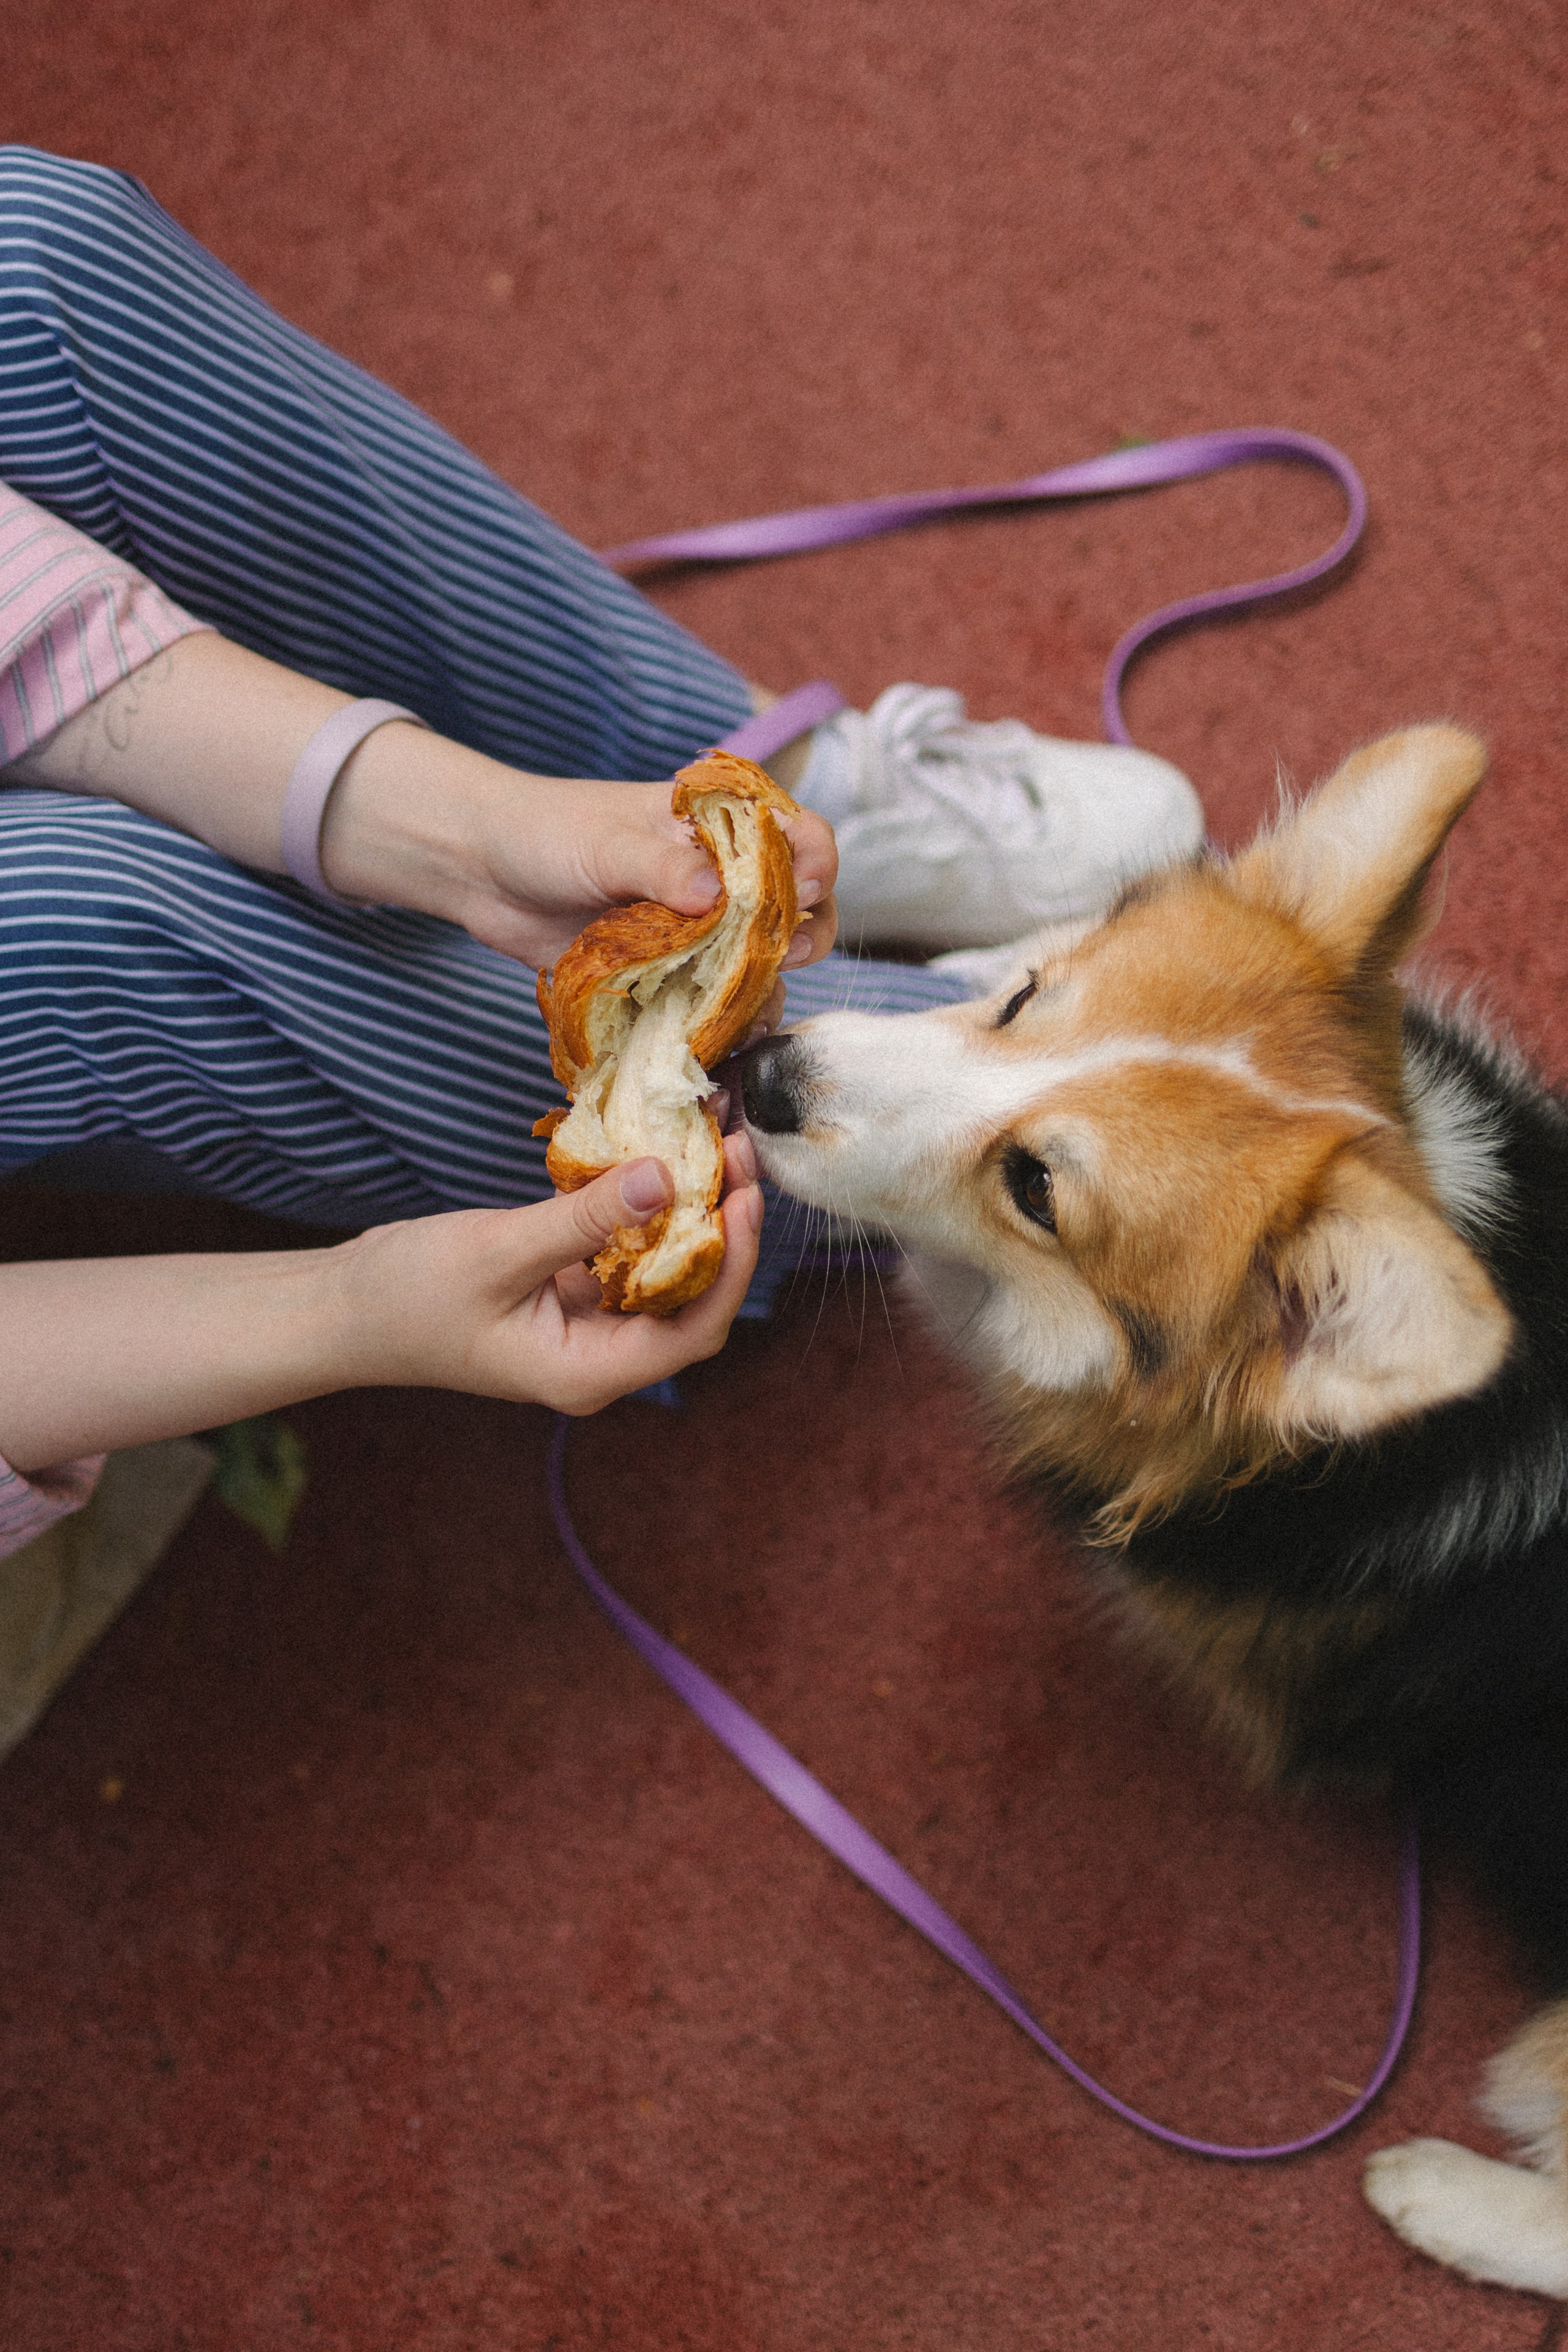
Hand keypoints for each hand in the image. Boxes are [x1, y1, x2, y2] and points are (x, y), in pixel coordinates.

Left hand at [328, 750, 840, 1005]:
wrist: (482, 872)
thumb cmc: (545, 833)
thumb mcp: (603, 842)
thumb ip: (661, 867)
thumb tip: (716, 897)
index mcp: (718, 825)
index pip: (799, 836)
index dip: (815, 864)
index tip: (802, 891)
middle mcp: (722, 879)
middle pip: (801, 909)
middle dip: (803, 935)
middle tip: (782, 954)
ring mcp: (700, 931)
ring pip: (764, 966)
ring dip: (764, 990)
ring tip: (745, 1010)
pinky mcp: (670, 975)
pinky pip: (716, 1004)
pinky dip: (723, 1023)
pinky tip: (716, 1038)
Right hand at [330, 1131, 764, 1414]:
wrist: (346, 1310)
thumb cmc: (407, 1296)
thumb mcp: (497, 1251)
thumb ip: (583, 1219)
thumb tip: (666, 1177)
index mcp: (588, 1372)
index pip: (696, 1329)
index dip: (734, 1261)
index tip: (745, 1191)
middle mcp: (602, 1359)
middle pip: (695, 1299)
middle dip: (725, 1228)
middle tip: (738, 1149)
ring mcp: (590, 1327)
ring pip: (669, 1274)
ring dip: (695, 1214)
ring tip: (714, 1143)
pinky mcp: (575, 1294)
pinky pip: (632, 1256)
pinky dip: (653, 1213)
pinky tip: (663, 1162)